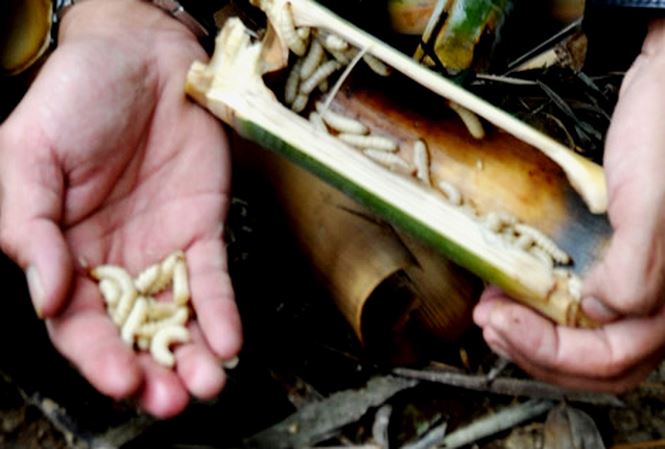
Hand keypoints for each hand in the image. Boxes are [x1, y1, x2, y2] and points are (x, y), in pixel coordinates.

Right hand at [0, 0, 240, 416]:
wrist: (145, 60)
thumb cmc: (76, 98)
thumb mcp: (28, 156)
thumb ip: (27, 228)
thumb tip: (43, 298)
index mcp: (63, 251)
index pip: (77, 322)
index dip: (97, 357)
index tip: (121, 383)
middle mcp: (113, 260)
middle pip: (131, 331)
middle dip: (151, 370)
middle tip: (173, 400)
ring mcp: (162, 248)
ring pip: (176, 316)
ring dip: (192, 354)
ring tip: (208, 385)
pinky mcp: (204, 230)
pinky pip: (212, 279)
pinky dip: (222, 312)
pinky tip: (229, 342)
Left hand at [473, 19, 664, 391]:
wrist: (661, 92)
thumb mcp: (652, 203)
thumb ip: (635, 267)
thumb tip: (599, 310)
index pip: (609, 359)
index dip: (549, 352)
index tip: (503, 323)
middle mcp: (651, 295)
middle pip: (592, 359)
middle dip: (534, 350)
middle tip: (492, 326)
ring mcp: (628, 276)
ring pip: (579, 335)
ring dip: (530, 332)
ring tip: (492, 314)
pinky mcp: (607, 254)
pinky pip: (570, 297)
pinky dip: (536, 301)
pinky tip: (509, 286)